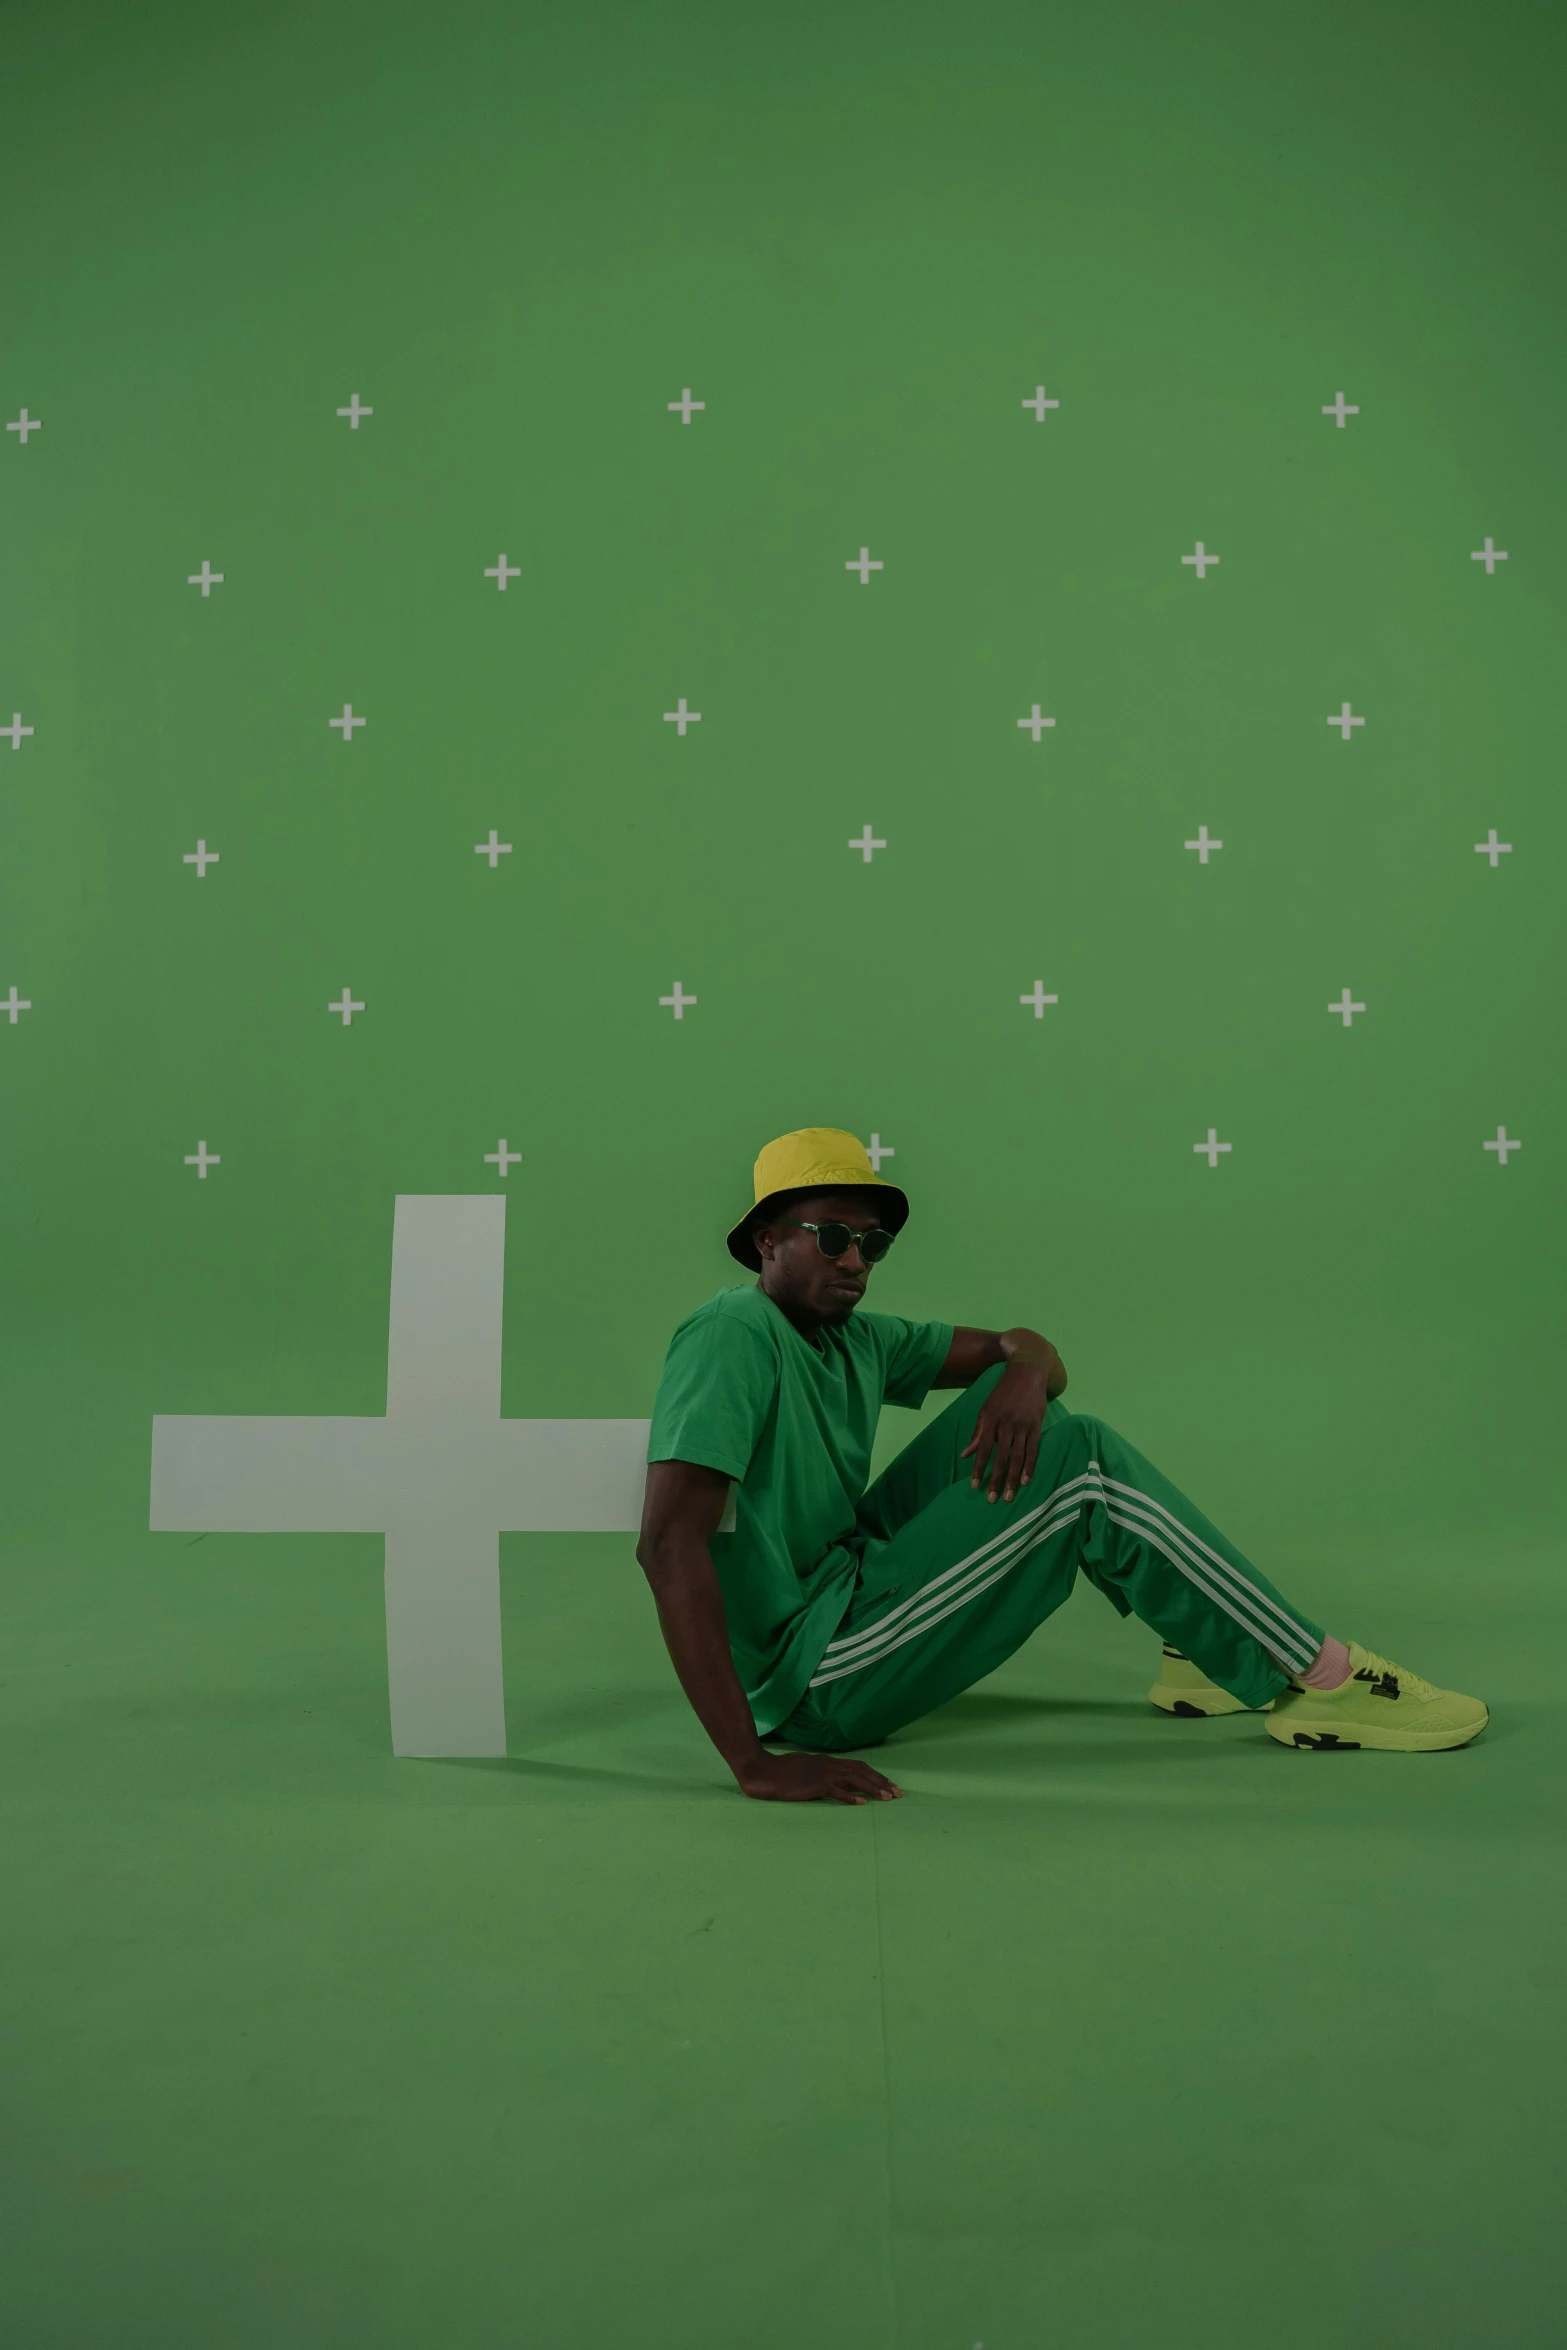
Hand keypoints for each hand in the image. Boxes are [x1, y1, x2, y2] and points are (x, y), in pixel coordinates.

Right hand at [737, 1750, 903, 1803]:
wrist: (762, 1771)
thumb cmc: (782, 1771)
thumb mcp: (806, 1767)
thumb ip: (822, 1771)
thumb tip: (836, 1780)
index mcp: (827, 1761)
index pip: (858, 1766)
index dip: (876, 1775)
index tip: (891, 1785)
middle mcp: (828, 1764)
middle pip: (861, 1771)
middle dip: (881, 1782)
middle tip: (898, 1793)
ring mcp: (821, 1774)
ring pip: (853, 1779)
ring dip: (872, 1789)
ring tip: (887, 1798)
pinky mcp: (812, 1785)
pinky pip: (835, 1791)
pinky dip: (849, 1797)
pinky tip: (861, 1804)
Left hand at [960, 1361, 1051, 1501]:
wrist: (1027, 1373)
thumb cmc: (1003, 1392)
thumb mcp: (986, 1408)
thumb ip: (977, 1433)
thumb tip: (965, 1455)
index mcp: (990, 1420)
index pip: (983, 1449)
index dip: (978, 1468)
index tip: (974, 1486)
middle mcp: (1006, 1424)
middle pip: (1000, 1457)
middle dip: (995, 1479)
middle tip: (992, 1499)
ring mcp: (1022, 1426)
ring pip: (1017, 1457)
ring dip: (1012, 1478)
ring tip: (1008, 1496)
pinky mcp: (1036, 1426)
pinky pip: (1033, 1450)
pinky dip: (1029, 1467)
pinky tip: (1025, 1481)